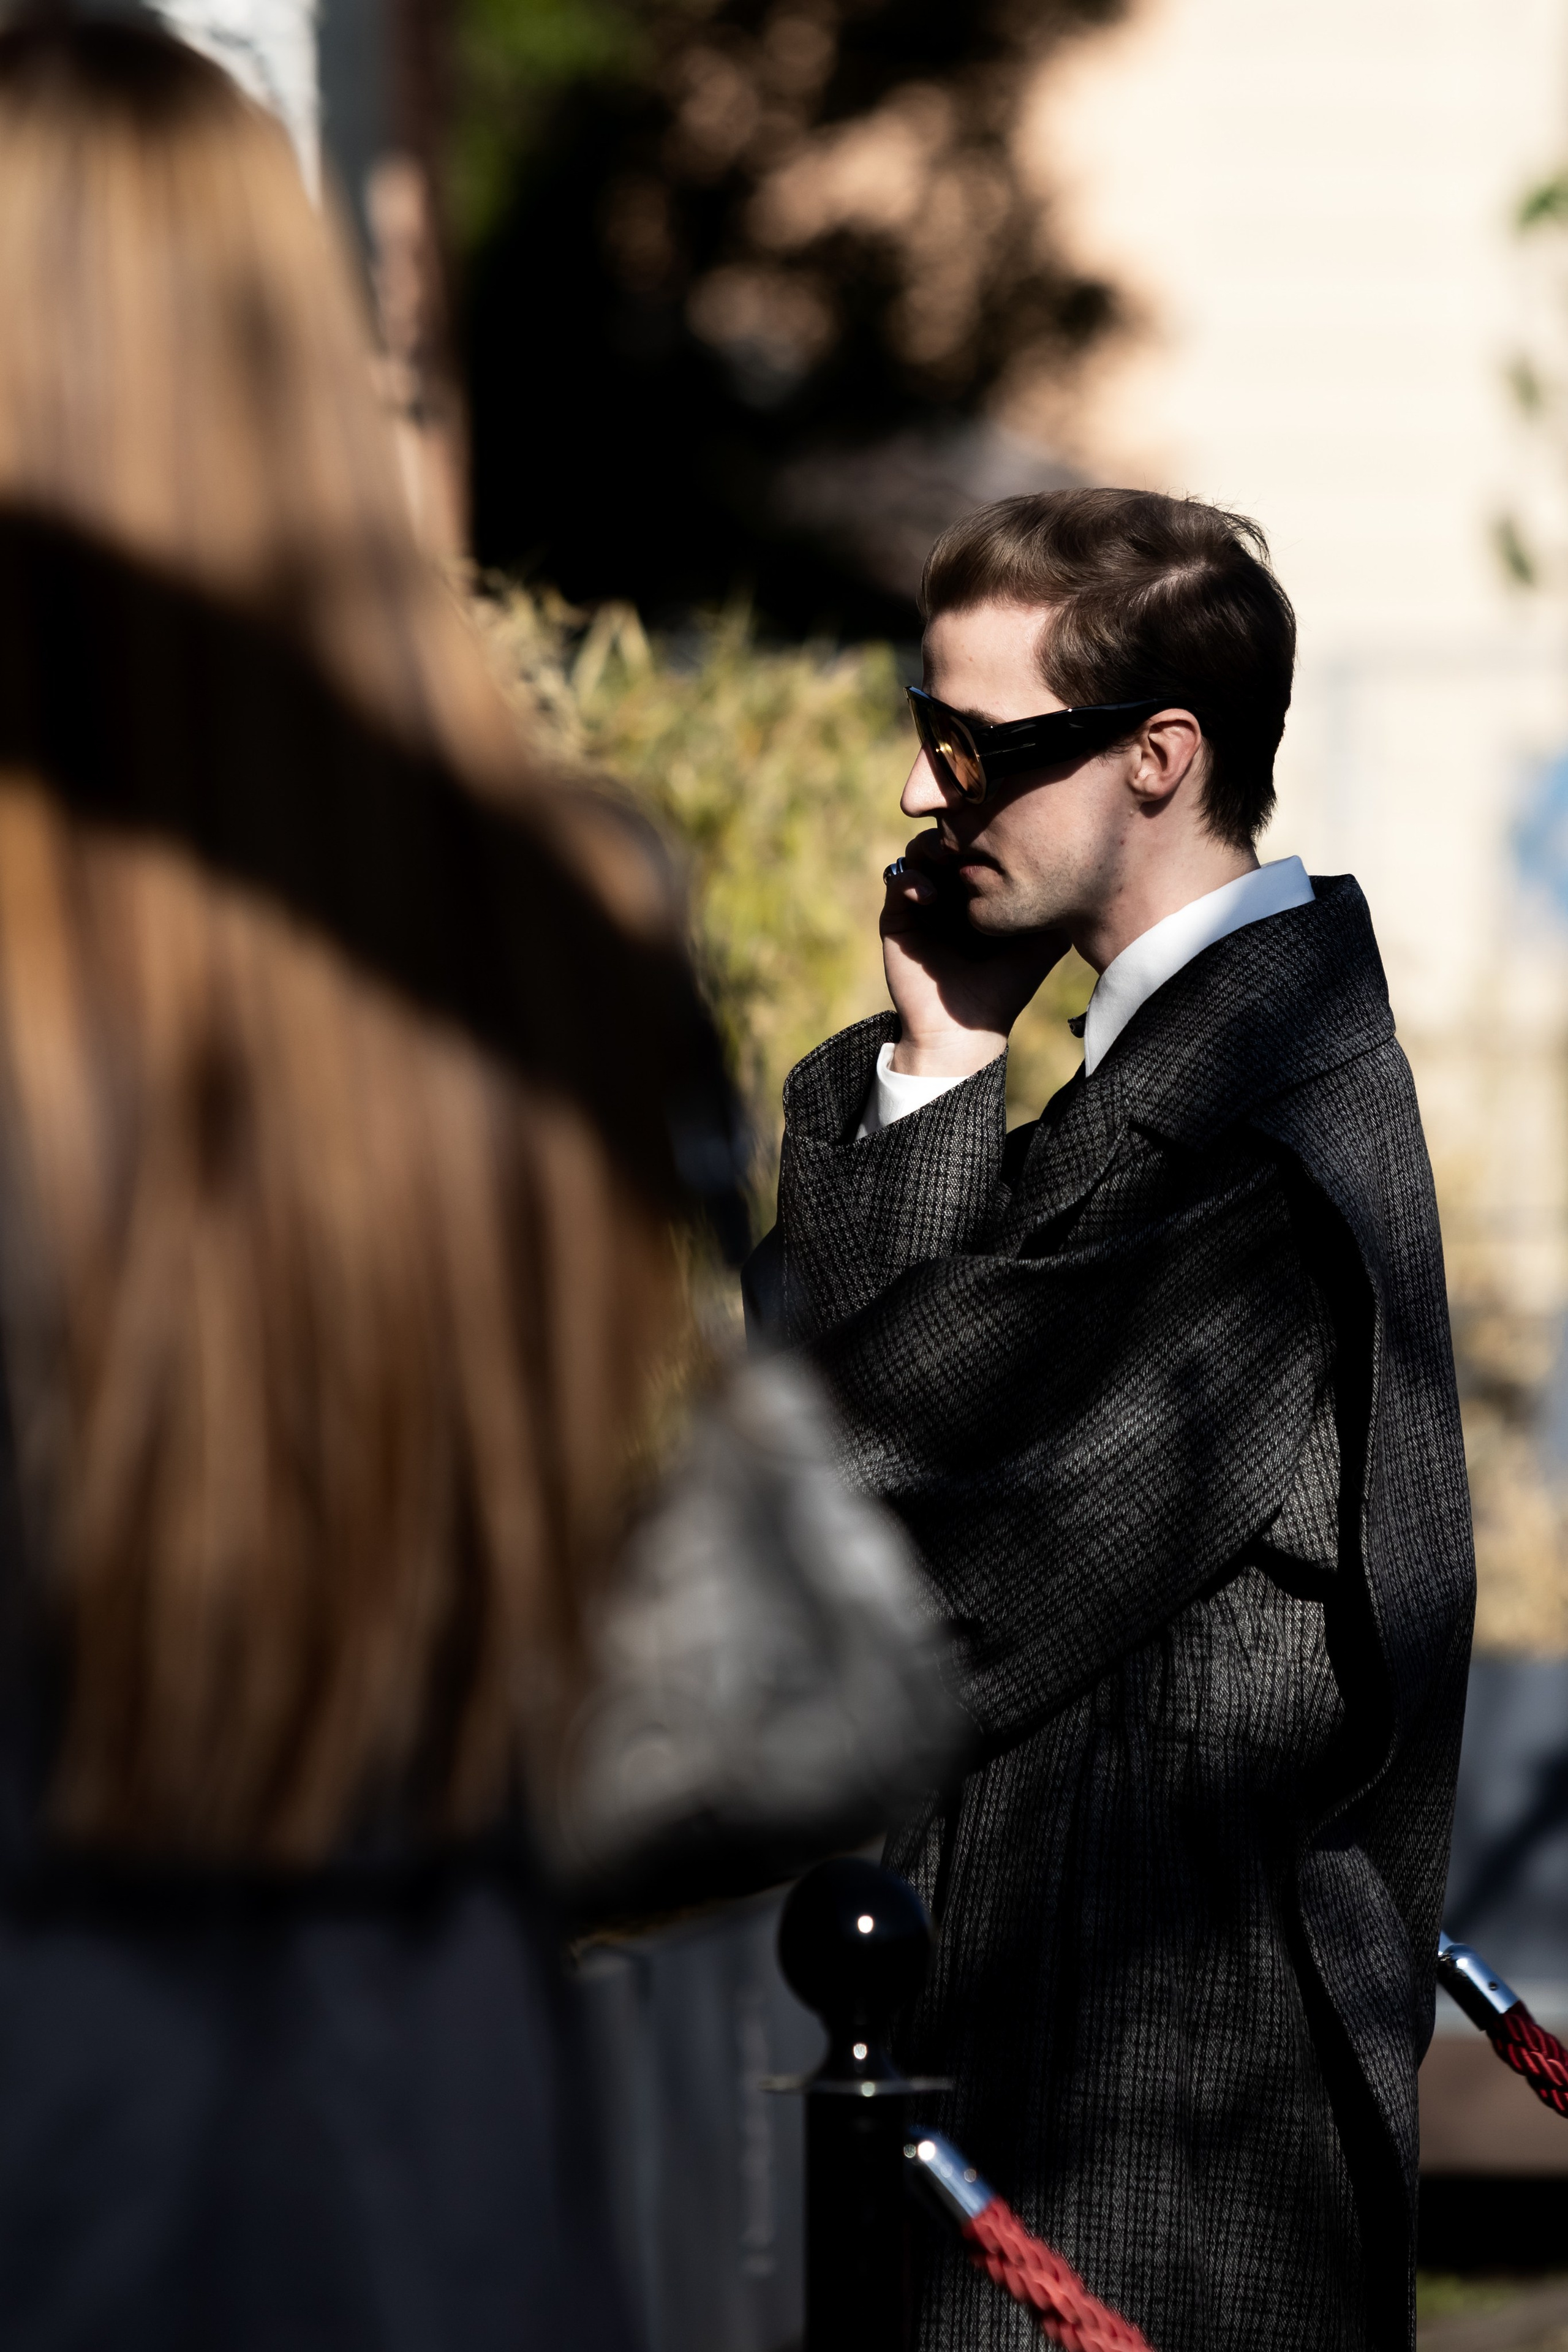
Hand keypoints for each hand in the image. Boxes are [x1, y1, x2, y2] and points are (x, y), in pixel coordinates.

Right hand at [880, 832, 1068, 1076]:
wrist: (967, 1031)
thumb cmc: (1007, 988)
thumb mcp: (1043, 941)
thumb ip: (1058, 906)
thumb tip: (1088, 870)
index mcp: (979, 892)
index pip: (978, 845)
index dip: (988, 833)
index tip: (1004, 832)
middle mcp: (949, 892)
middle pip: (946, 839)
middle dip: (957, 832)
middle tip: (974, 838)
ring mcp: (921, 904)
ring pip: (917, 852)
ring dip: (930, 846)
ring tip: (948, 857)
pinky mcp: (897, 920)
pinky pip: (896, 881)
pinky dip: (911, 879)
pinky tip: (931, 895)